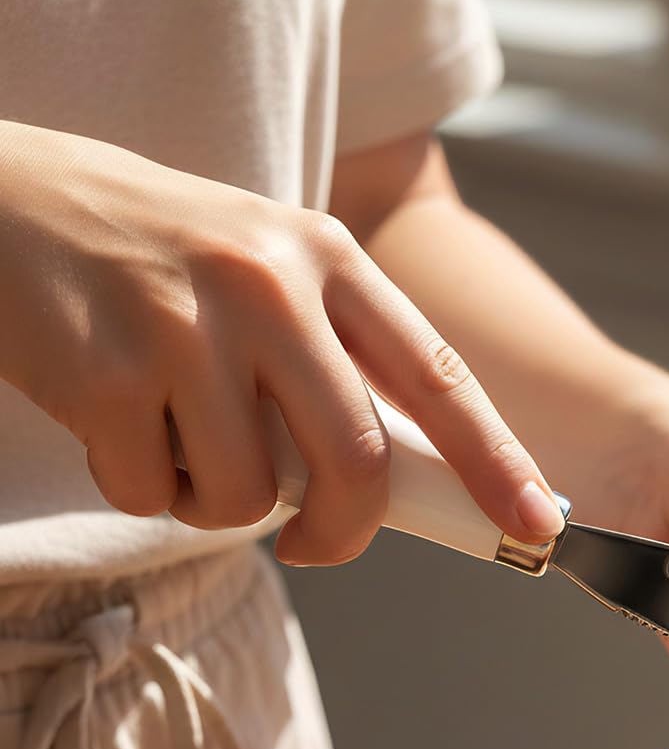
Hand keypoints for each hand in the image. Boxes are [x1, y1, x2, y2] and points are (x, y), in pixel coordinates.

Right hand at [0, 122, 562, 564]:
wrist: (10, 203)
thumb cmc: (160, 260)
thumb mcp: (267, 274)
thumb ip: (334, 360)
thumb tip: (398, 484)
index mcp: (327, 257)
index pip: (438, 377)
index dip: (495, 464)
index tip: (536, 524)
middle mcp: (268, 283)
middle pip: (354, 461)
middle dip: (343, 532)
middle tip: (317, 546)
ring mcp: (186, 325)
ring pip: (246, 496)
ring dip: (214, 502)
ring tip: (178, 435)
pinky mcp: (108, 373)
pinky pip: (151, 493)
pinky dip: (139, 486)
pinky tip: (117, 419)